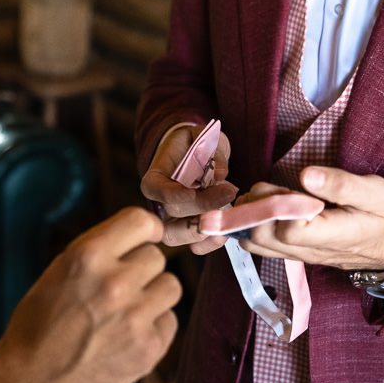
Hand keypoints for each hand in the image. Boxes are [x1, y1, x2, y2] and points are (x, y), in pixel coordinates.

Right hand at [0, 208, 180, 382]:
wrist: (30, 382)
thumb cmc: (39, 323)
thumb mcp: (59, 271)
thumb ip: (100, 250)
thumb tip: (143, 234)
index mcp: (87, 256)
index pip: (141, 220)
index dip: (147, 229)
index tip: (144, 238)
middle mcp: (114, 283)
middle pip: (157, 256)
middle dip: (141, 269)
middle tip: (120, 287)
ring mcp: (134, 319)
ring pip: (171, 286)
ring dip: (153, 295)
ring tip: (126, 310)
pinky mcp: (147, 350)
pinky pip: (169, 321)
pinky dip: (153, 327)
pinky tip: (126, 336)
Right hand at [140, 122, 238, 255]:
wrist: (199, 155)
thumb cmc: (198, 144)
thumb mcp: (204, 137)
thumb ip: (212, 151)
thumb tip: (220, 174)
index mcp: (157, 175)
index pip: (154, 188)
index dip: (170, 194)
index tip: (191, 192)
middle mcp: (162, 201)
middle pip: (174, 212)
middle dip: (203, 206)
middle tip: (229, 191)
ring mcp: (175, 218)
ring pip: (178, 235)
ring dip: (204, 229)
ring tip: (227, 218)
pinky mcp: (191, 229)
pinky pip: (195, 245)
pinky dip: (210, 243)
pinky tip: (226, 231)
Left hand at [238, 167, 383, 270]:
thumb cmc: (381, 215)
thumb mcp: (374, 192)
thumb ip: (341, 184)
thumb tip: (307, 175)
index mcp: (330, 236)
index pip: (289, 230)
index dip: (282, 205)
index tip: (294, 189)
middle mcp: (308, 251)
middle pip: (262, 234)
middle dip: (260, 205)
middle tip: (278, 188)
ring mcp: (295, 255)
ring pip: (254, 241)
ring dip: (253, 213)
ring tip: (274, 196)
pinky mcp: (289, 253)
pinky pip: (258, 243)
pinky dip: (252, 221)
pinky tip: (268, 205)